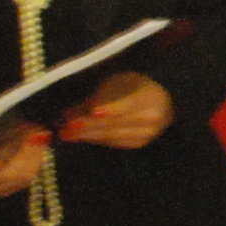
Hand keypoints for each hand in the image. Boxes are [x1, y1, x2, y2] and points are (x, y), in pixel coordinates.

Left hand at [53, 72, 171, 150]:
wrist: (161, 102)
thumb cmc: (135, 87)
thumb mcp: (120, 81)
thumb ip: (102, 94)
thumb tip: (79, 107)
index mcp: (150, 96)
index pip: (129, 104)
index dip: (112, 108)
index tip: (94, 111)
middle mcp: (152, 118)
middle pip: (116, 122)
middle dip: (89, 124)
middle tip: (67, 124)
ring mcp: (146, 133)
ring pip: (111, 135)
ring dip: (86, 134)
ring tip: (65, 132)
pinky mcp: (138, 143)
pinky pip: (112, 142)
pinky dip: (93, 138)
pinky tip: (78, 136)